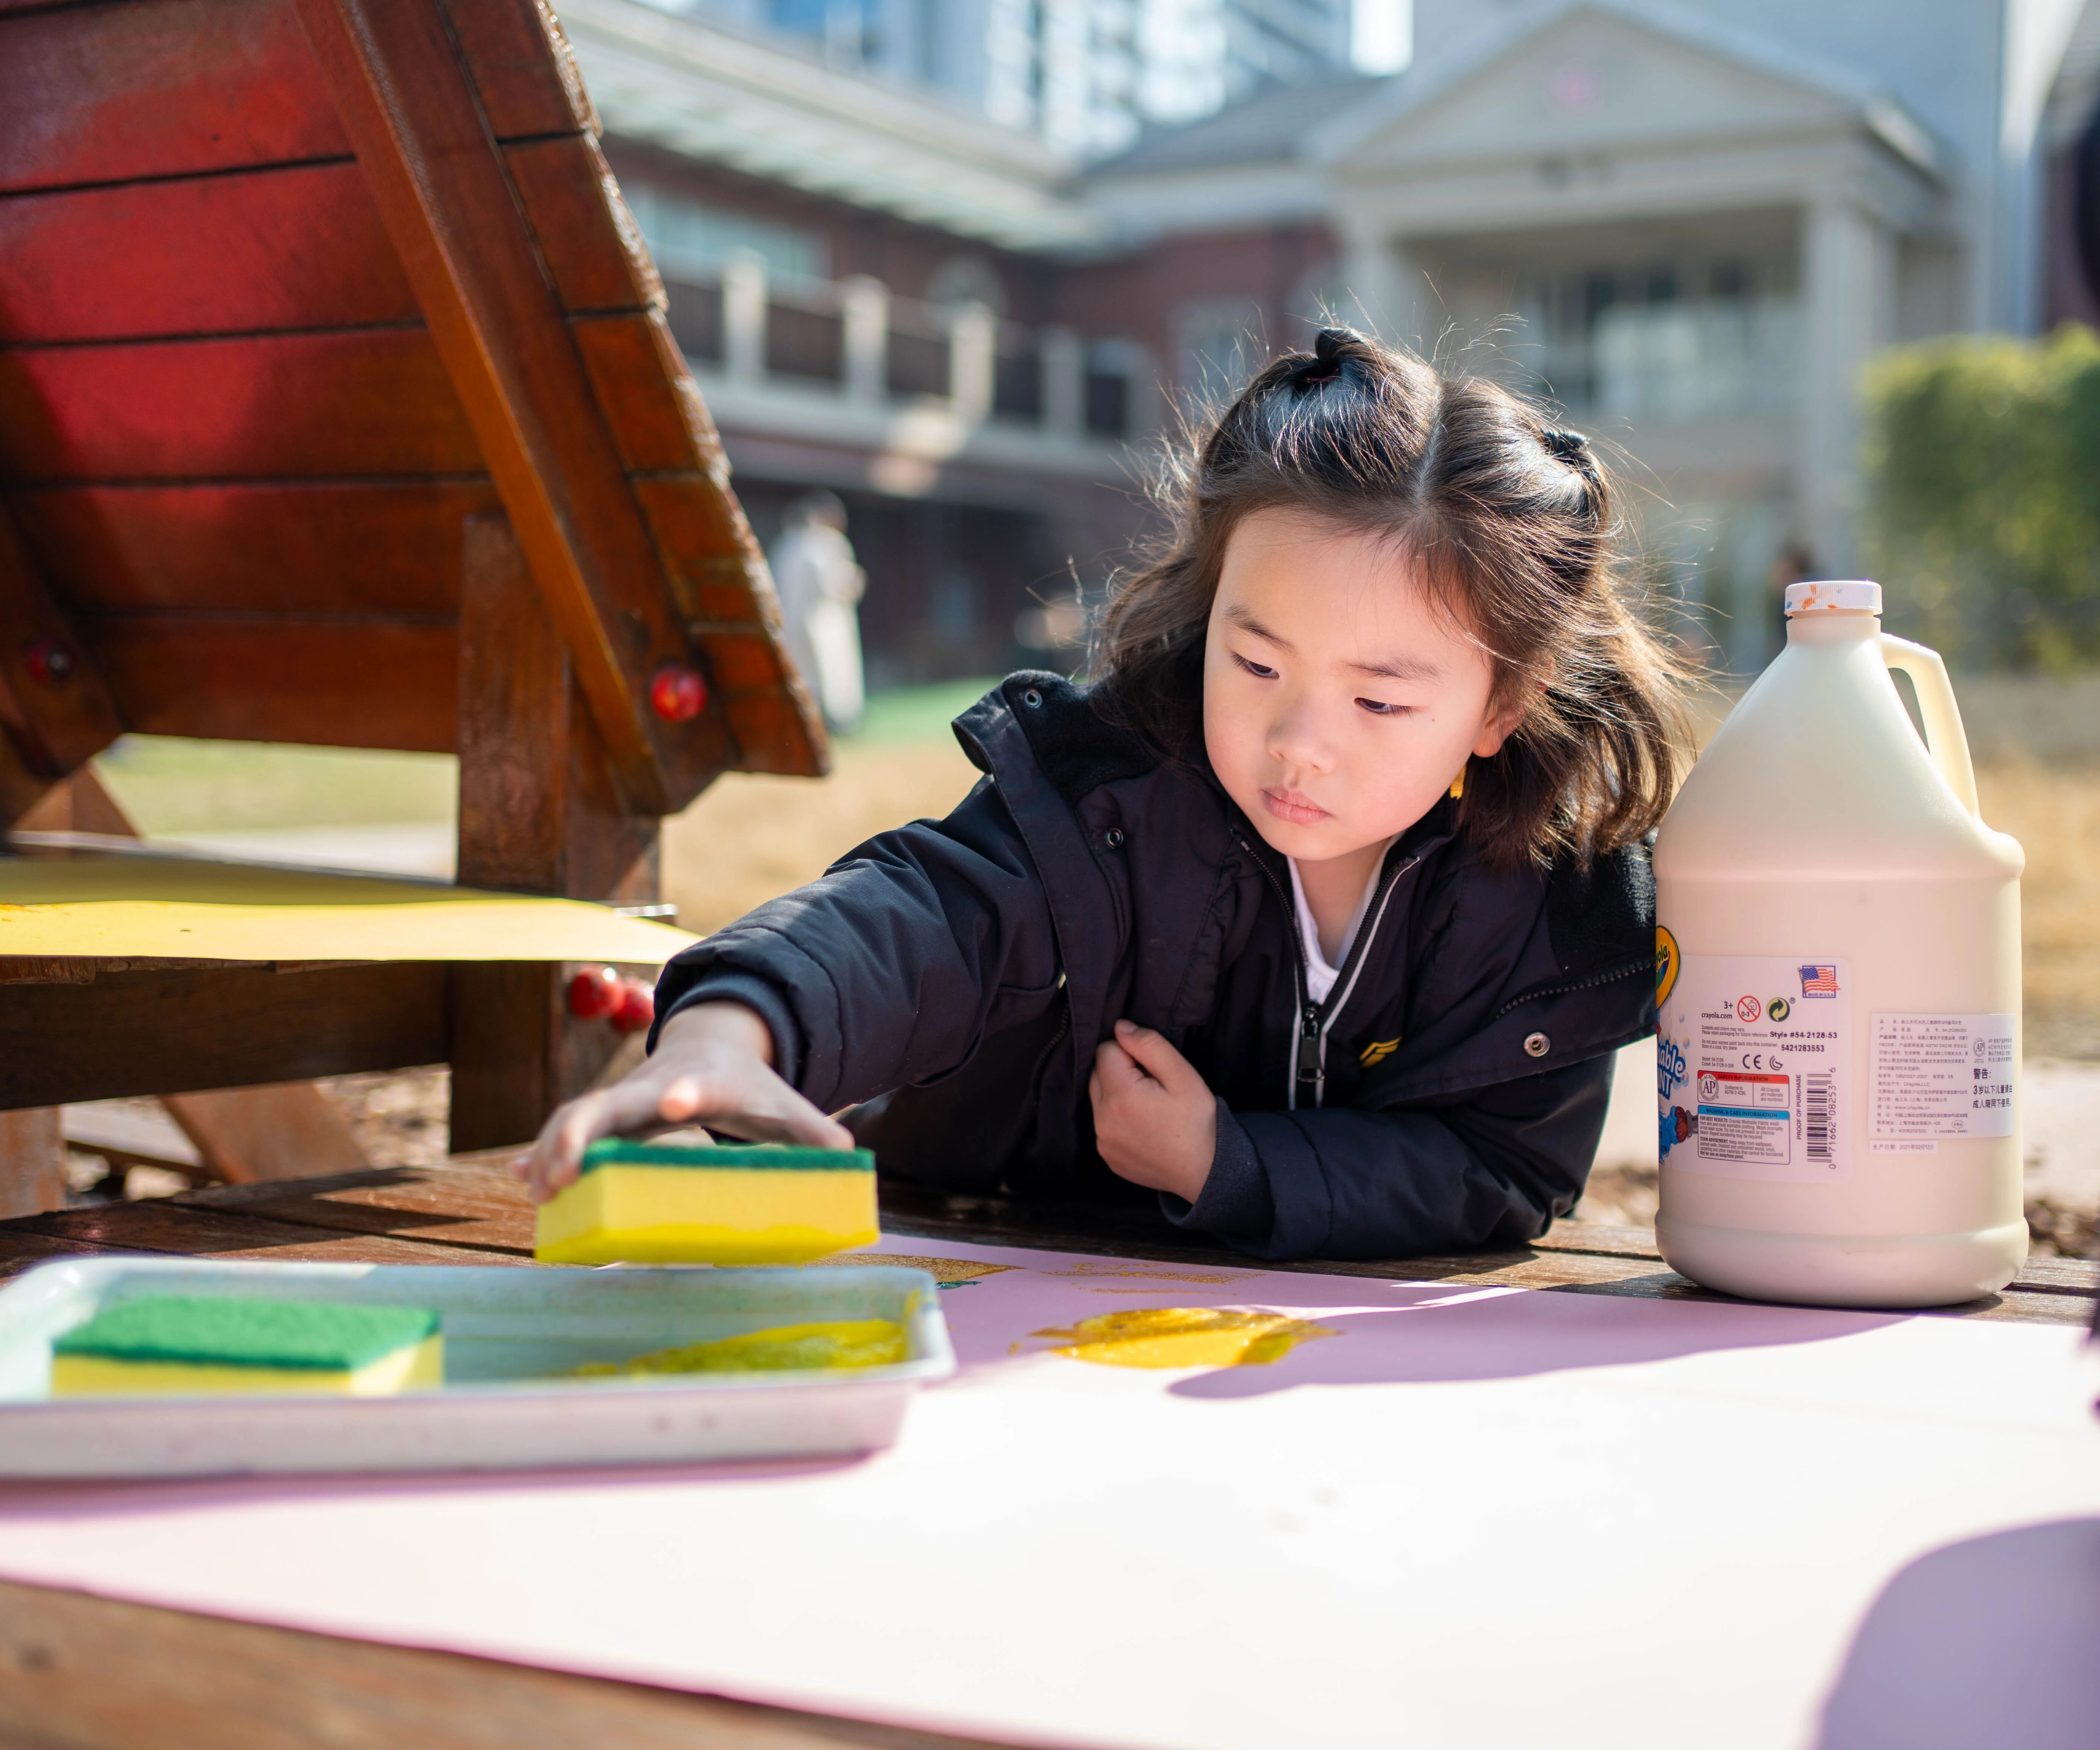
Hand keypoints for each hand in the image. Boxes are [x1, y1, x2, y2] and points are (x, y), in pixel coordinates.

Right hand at [512, 1001, 851, 1203]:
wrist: (709, 1047)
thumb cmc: (750, 1087)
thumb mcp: (788, 1108)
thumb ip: (820, 1137)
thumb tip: (849, 1165)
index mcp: (706, 1084)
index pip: (694, 1085)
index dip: (684, 1091)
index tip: (673, 1101)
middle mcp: (653, 1088)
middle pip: (611, 1104)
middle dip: (584, 1133)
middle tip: (564, 1172)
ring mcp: (623, 1100)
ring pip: (578, 1118)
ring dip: (554, 1151)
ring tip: (539, 1192)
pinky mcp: (606, 1117)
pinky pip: (567, 1132)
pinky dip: (544, 1154)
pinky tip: (522, 1179)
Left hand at [1089, 1019, 1216, 1202]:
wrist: (1205, 1171)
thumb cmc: (1197, 1121)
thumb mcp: (1183, 1076)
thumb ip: (1150, 1045)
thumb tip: (1120, 1027)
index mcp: (1120, 1096)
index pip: (1106, 1050)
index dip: (1131, 1053)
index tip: (1153, 1069)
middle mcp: (1102, 1120)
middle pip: (1097, 1073)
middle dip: (1121, 1072)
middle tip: (1153, 1086)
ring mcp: (1102, 1141)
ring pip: (1098, 1098)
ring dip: (1117, 1094)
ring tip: (1149, 1107)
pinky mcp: (1106, 1155)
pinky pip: (1103, 1124)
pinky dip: (1117, 1119)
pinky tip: (1144, 1127)